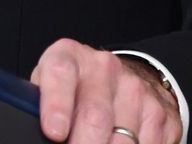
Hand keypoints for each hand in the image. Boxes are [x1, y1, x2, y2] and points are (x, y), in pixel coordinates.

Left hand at [30, 38, 180, 143]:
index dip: (57, 105)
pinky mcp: (159, 111)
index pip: (61, 74)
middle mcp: (104, 68)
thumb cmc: (74, 88)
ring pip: (123, 138)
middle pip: (95, 117)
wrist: (118, 79)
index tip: (55, 132)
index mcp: (69, 57)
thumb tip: (32, 132)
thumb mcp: (48, 86)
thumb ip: (38, 105)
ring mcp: (135, 88)